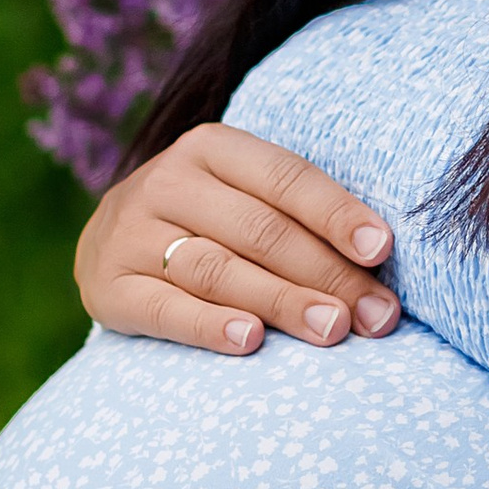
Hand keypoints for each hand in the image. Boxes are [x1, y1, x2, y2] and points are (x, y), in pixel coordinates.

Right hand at [75, 120, 399, 355]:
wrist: (108, 246)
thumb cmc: (208, 223)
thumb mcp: (243, 196)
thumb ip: (299, 219)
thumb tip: (378, 264)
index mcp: (211, 147)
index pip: (284, 177)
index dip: (336, 214)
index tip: (381, 251)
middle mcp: (167, 181)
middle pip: (260, 230)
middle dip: (326, 274)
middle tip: (376, 316)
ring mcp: (131, 234)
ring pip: (218, 270)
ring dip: (282, 301)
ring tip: (332, 329)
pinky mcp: (108, 287)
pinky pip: (165, 310)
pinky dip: (210, 326)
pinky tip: (252, 341)